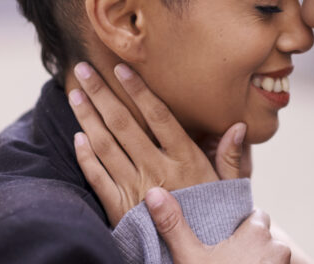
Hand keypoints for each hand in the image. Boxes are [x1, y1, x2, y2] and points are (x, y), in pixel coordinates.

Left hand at [69, 62, 248, 225]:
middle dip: (102, 94)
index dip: (138, 91)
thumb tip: (239, 127)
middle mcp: (158, 170)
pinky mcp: (119, 209)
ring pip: (105, 147)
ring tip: (74, 94)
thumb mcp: (230, 186)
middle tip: (83, 69)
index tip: (121, 69)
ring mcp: (135, 189)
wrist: (195, 256)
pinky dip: (85, 157)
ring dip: (87, 118)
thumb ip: (232, 156)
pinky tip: (77, 137)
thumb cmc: (213, 215)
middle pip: (124, 125)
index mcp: (185, 160)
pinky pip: (97, 178)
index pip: (158, 116)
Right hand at [145, 187, 290, 263]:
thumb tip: (154, 193)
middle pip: (265, 237)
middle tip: (225, 257)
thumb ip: (173, 225)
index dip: (242, 225)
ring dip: (257, 262)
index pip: (256, 215)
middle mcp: (277, 248)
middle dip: (250, 245)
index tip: (226, 236)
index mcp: (257, 232)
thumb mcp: (189, 258)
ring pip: (271, 258)